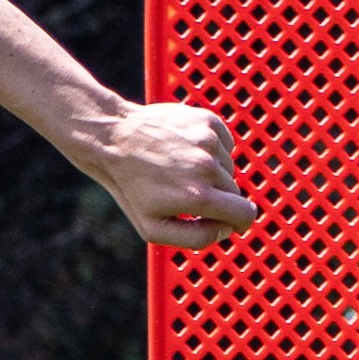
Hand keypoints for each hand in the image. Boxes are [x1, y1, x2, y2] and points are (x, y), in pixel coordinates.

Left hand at [81, 98, 257, 249]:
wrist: (113, 138)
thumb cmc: (132, 187)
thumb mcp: (153, 229)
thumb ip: (196, 238)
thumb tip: (225, 229)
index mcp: (197, 196)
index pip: (245, 214)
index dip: (239, 221)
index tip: (229, 220)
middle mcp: (207, 166)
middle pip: (234, 192)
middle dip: (217, 197)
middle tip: (185, 191)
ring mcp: (208, 141)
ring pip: (228, 168)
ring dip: (211, 172)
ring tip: (179, 168)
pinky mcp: (208, 121)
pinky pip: (225, 144)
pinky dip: (211, 150)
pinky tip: (184, 150)